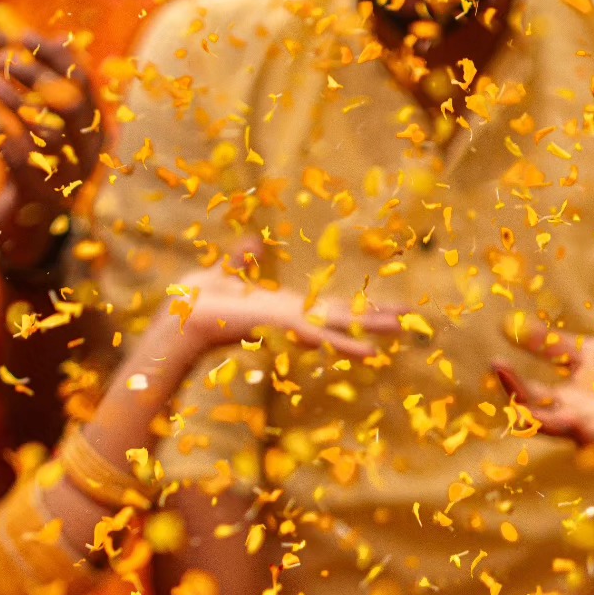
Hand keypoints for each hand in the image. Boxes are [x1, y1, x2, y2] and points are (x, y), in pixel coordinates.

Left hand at [0, 37, 101, 276]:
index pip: (84, 84)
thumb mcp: (52, 124)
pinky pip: (17, 159)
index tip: (27, 35)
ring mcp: (66, 180)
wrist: (28, 226)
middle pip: (69, 105)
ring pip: (45, 131)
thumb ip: (58, 86)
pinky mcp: (38, 198)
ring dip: (15, 102)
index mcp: (96, 133)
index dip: (56, 55)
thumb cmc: (38, 162)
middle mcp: (89, 157)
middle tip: (5, 57)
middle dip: (36, 76)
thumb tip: (63, 34)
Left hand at [158, 264, 401, 362]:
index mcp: (284, 309)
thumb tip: (250, 242)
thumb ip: (240, 260)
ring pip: (341, 328)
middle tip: (410, 321)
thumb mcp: (226, 273)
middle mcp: (292, 319)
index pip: (328, 310)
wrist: (183, 318)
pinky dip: (347, 344)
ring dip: (373, 329)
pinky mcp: (283, 327)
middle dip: (376, 319)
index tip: (380, 311)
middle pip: (344, 319)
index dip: (355, 311)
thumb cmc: (200, 301)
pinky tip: (371, 351)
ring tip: (404, 329)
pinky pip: (322, 334)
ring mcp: (290, 325)